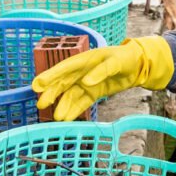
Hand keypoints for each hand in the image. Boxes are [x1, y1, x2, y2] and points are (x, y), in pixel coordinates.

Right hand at [31, 36, 173, 121]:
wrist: (137, 65)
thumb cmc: (125, 58)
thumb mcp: (116, 62)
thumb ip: (102, 71)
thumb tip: (87, 82)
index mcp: (83, 60)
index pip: (64, 68)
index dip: (50, 76)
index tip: (37, 84)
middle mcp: (81, 72)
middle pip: (63, 83)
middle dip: (51, 94)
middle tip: (41, 104)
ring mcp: (86, 83)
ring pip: (70, 95)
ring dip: (63, 105)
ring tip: (57, 117)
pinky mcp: (93, 93)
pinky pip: (81, 102)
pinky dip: (74, 110)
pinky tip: (67, 118)